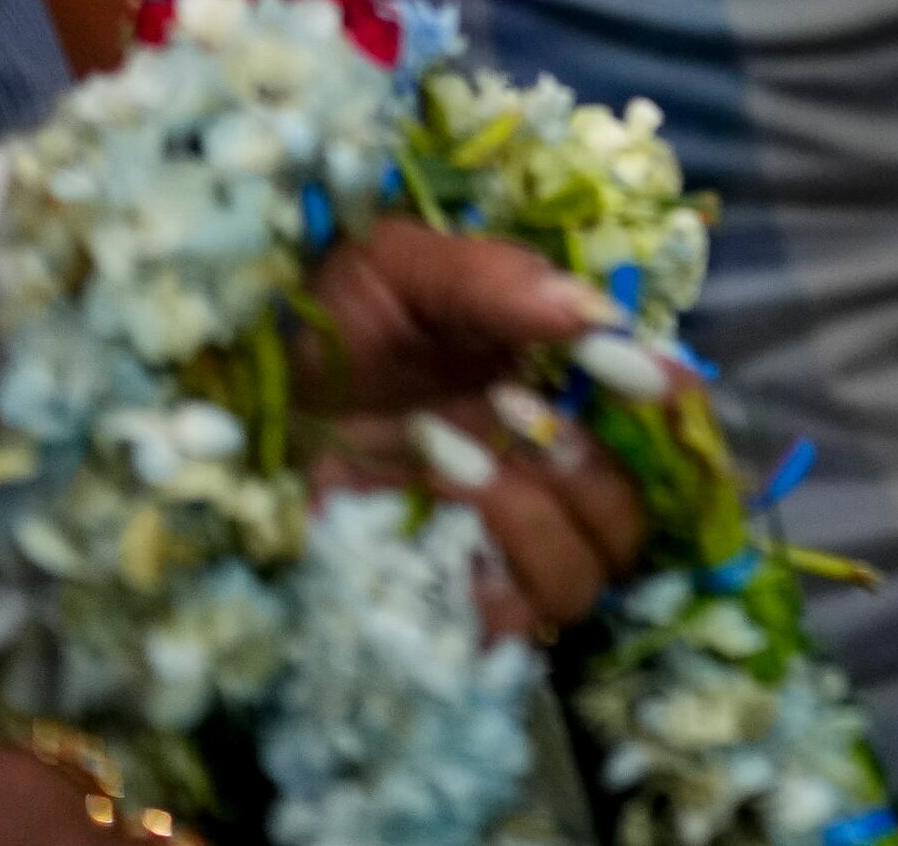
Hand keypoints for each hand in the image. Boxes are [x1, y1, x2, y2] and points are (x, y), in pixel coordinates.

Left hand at [288, 220, 654, 640]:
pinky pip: (514, 630)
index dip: (673, 409)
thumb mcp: (401, 267)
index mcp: (556, 388)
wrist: (224, 398)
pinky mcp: (441, 596)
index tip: (652, 380)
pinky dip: (494, 593)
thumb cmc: (323, 325)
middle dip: (592, 468)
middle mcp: (541, 471)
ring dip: (531, 520)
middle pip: (633, 514)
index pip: (664, 419)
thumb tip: (592, 316)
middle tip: (512, 410)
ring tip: (447, 458)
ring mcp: (494, 543)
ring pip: (583, 576)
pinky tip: (442, 536)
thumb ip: (496, 280)